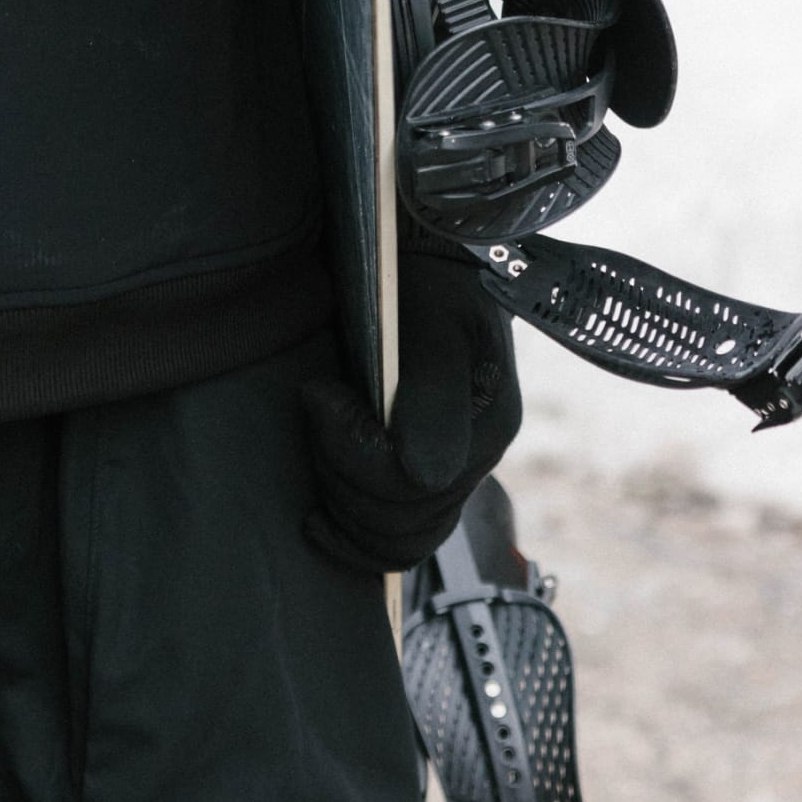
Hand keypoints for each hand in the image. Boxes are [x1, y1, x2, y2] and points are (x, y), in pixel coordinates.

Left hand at [300, 240, 521, 573]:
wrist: (432, 260)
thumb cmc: (428, 277)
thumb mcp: (435, 317)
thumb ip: (432, 392)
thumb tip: (422, 473)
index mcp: (487, 424)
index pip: (410, 484)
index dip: (349, 450)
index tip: (317, 392)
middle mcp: (479, 459)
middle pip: (401, 522)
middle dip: (340, 476)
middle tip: (314, 412)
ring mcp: (458, 473)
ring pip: (400, 541)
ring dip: (344, 509)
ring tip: (317, 452)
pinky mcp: (431, 476)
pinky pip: (400, 536)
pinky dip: (355, 538)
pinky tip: (319, 521)